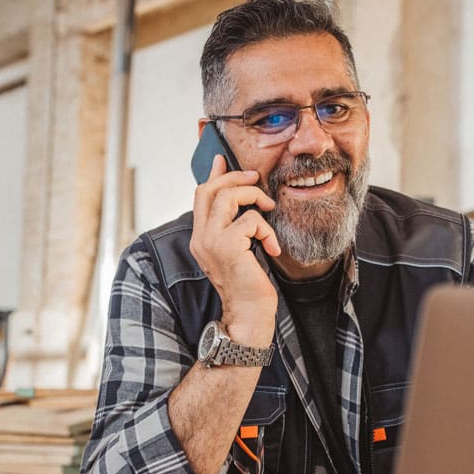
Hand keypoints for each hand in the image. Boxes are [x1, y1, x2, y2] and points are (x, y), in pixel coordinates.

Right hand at [190, 154, 280, 345]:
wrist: (249, 314)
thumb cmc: (249, 286)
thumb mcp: (239, 252)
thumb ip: (236, 228)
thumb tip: (244, 206)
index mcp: (201, 237)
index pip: (200, 196)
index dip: (213, 175)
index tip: (222, 159)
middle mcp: (200, 238)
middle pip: (210, 189)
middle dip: (236, 178)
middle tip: (257, 179)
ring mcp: (211, 241)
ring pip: (228, 197)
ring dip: (254, 197)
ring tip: (269, 210)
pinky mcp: (227, 246)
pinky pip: (250, 220)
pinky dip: (267, 229)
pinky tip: (273, 248)